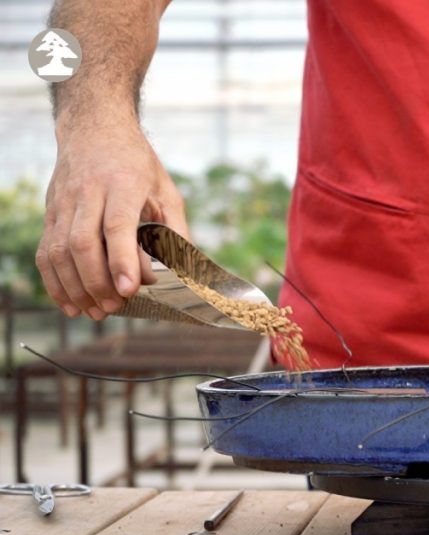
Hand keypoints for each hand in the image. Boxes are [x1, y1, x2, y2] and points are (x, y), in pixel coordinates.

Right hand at [36, 124, 187, 320]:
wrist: (94, 128)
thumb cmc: (137, 163)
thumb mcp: (166, 189)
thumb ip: (175, 229)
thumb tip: (183, 270)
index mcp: (123, 184)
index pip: (117, 226)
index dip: (122, 260)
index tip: (130, 289)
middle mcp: (89, 193)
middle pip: (83, 243)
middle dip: (97, 281)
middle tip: (114, 307)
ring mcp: (64, 203)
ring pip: (60, 250)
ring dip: (75, 286)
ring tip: (95, 311)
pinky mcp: (50, 212)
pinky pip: (46, 251)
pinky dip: (55, 281)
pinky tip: (69, 302)